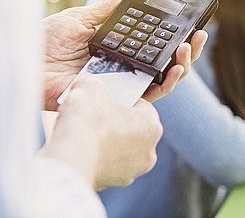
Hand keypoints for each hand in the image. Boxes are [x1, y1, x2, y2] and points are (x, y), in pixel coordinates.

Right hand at [39, 77, 162, 189]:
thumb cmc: (87, 120)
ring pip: (119, 150)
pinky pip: (104, 165)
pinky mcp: (110, 184)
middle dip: (115, 122)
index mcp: (153, 126)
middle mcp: (148, 152)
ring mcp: (130, 171)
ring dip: (106, 142)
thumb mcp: (93, 86)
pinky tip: (80, 148)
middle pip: (132, 129)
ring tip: (85, 132)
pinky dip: (94, 157)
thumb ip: (99, 84)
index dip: (122, 100)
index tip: (107, 100)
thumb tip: (90, 85)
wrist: (68, 156)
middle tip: (95, 115)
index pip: (141, 106)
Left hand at [41, 0, 207, 109]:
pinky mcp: (116, 99)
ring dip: (182, 67)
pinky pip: (146, 96)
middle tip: (199, 37)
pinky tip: (173, 70)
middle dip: (188, 51)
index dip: (175, 37)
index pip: (154, 45)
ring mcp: (121, 84)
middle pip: (165, 63)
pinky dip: (163, 84)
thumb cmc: (45, 41)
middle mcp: (124, 67)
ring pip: (162, 81)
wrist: (23, 61)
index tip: (192, 24)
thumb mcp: (80, 18)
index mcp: (118, 49)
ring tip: (189, 50)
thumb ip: (108, 9)